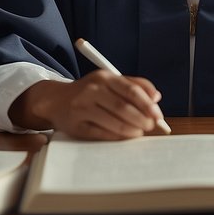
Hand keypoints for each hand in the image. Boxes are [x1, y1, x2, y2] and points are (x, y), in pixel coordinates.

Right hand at [11, 71, 167, 139]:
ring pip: (113, 121)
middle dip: (141, 119)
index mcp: (104, 77)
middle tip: (151, 126)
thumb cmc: (89, 92)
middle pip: (123, 107)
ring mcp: (82, 108)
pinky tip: (124, 137)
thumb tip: (156, 97)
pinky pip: (101, 133)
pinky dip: (116, 137)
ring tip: (139, 133)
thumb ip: (134, 85)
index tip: (158, 115)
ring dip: (131, 130)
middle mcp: (92, 90)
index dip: (147, 104)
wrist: (55, 100)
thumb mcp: (109, 81)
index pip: (131, 90)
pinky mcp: (76, 125)